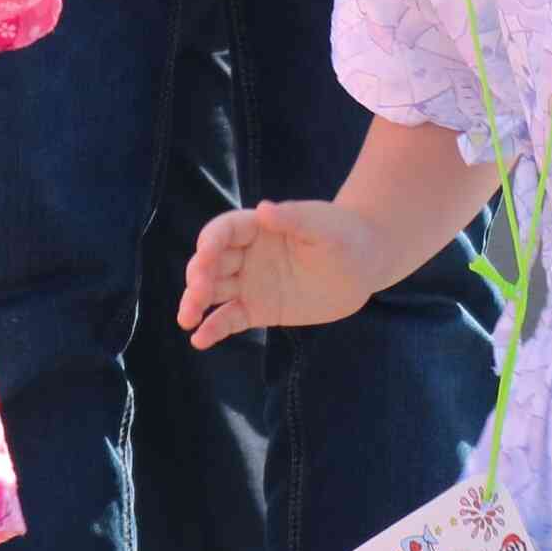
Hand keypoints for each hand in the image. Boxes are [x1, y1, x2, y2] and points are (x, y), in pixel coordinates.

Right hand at [181, 201, 397, 345]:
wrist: (365, 263)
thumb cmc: (345, 235)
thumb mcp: (323, 226)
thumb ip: (293, 219)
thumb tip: (263, 210)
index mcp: (257, 227)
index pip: (223, 231)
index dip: (210, 242)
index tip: (205, 256)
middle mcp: (246, 255)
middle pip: (210, 263)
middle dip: (198, 276)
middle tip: (198, 293)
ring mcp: (250, 283)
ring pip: (213, 291)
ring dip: (195, 302)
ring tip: (186, 319)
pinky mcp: (259, 309)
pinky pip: (230, 319)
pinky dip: (213, 329)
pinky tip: (200, 340)